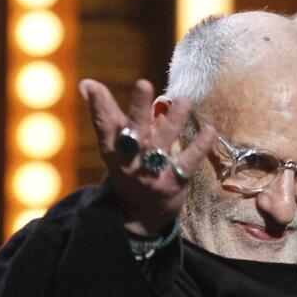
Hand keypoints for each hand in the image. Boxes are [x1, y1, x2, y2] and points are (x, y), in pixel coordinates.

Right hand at [79, 78, 218, 234]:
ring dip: (173, 121)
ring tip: (184, 101)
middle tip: (144, 83)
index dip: (99, 106)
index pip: (104, 126)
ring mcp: (152, 172)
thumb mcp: (114, 145)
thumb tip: (87, 83)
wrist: (141, 213)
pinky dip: (200, 145)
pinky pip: (188, 161)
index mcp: (112, 149)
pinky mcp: (174, 182)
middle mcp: (130, 161)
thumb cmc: (128, 167)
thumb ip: (105, 113)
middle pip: (134, 132)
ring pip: (162, 143)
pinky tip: (210, 130)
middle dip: (137, 108)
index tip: (95, 86)